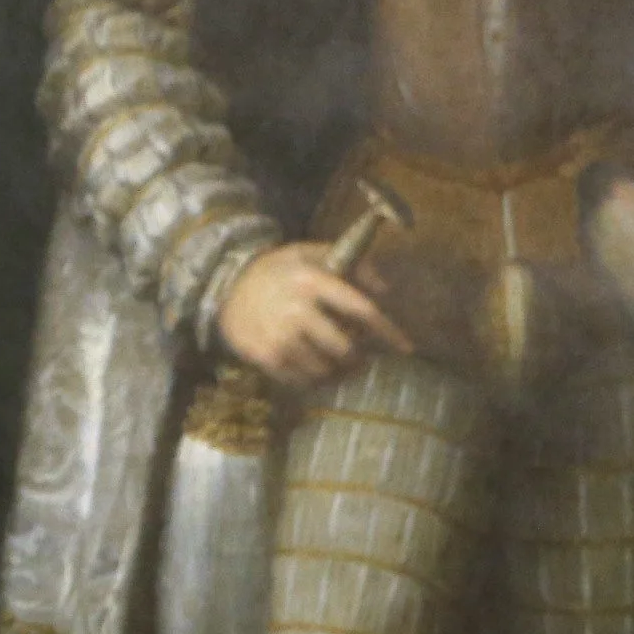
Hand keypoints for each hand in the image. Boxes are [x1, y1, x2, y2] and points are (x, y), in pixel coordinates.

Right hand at [216, 242, 412, 387]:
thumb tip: (385, 291)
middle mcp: (297, 311)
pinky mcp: (265, 357)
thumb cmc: (278, 270)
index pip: (361, 310)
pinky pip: (301, 380)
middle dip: (358, 357)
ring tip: (338, 367)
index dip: (388, 331)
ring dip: (338, 372)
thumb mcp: (313, 253)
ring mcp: (280, 337)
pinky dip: (315, 380)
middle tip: (359, 358)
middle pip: (345, 348)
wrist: (225, 287)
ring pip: (324, 369)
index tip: (407, 348)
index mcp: (313, 282)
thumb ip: (354, 265)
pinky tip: (315, 371)